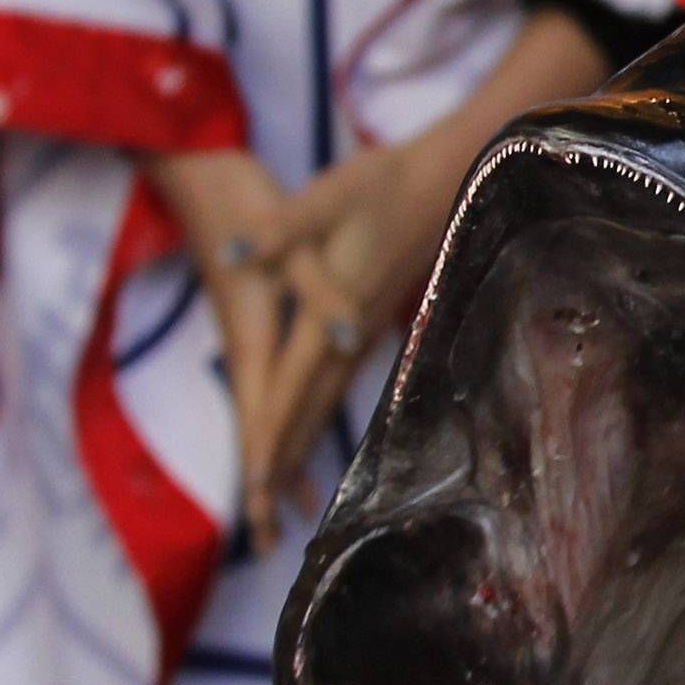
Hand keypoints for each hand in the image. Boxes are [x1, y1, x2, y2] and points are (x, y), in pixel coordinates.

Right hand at [141, 146, 306, 549]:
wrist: (199, 168)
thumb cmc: (243, 194)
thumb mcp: (290, 230)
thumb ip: (315, 285)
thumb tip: (338, 334)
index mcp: (256, 328)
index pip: (263, 409)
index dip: (266, 459)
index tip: (264, 511)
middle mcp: (246, 341)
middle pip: (257, 425)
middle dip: (262, 483)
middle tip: (267, 542)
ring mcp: (246, 334)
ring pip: (263, 412)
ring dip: (273, 461)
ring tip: (281, 513)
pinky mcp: (254, 321)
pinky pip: (269, 387)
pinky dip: (282, 421)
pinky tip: (292, 437)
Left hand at [241, 7, 617, 511]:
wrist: (451, 173)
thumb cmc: (388, 178)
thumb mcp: (328, 193)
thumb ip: (281, 229)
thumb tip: (233, 253)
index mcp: (334, 304)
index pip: (293, 380)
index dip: (272, 429)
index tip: (256, 481)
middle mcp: (351, 327)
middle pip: (311, 404)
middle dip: (285, 455)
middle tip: (263, 511)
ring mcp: (367, 325)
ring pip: (328, 396)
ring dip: (303, 438)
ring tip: (282, 483)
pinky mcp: (375, 314)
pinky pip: (342, 377)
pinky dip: (322, 407)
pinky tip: (318, 418)